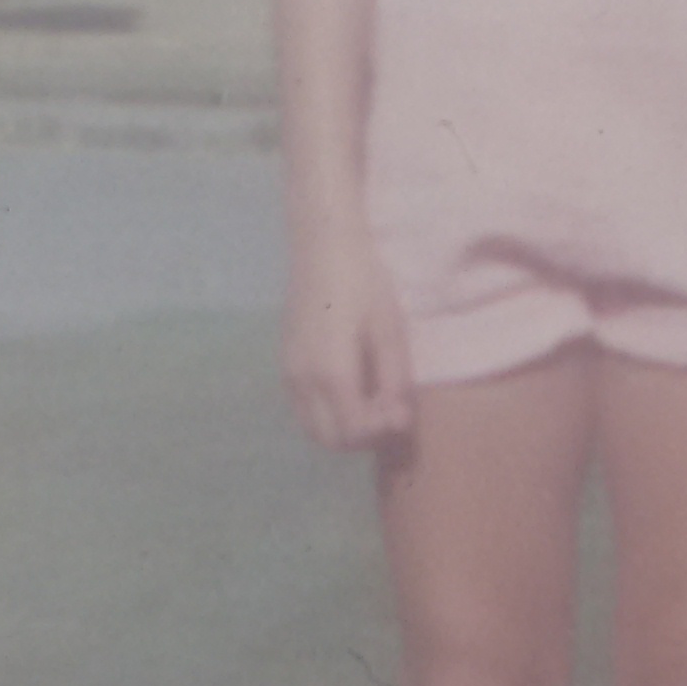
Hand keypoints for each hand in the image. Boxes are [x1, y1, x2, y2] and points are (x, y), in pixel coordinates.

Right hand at [282, 224, 414, 448]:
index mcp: (331, 373)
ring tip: (370, 397)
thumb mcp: (390, 331)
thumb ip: (394, 381)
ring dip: (343, 427)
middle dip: (363, 435)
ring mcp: (289, 373)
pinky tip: (350, 387)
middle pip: (330, 440)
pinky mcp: (285, 364)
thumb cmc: (364, 282)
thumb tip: (399, 424)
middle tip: (387, 406)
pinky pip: (304, 409)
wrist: (323, 245)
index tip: (400, 408)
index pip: (354, 432)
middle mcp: (303, 381)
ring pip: (314, 429)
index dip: (381, 431)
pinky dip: (327, 413)